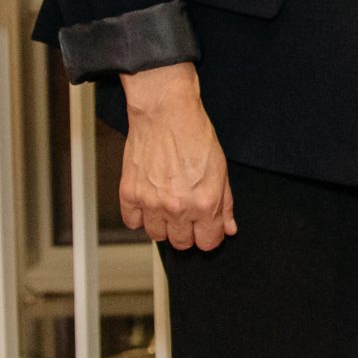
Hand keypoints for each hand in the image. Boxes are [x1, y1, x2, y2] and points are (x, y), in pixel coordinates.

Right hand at [117, 63, 234, 251]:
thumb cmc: (195, 136)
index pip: (208, 242)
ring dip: (163, 225)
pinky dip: (140, 216)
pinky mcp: (129, 195)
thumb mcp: (221, 169)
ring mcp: (151, 203)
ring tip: (168, 203)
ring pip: (156, 236)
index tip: (206, 229)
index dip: (209, 236)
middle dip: (187, 231)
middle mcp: (178, 207)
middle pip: (181, 243)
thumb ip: (225, 204)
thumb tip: (228, 228)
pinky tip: (150, 199)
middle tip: (187, 211)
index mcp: (205, 203)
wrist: (166, 114)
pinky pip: (132, 223)